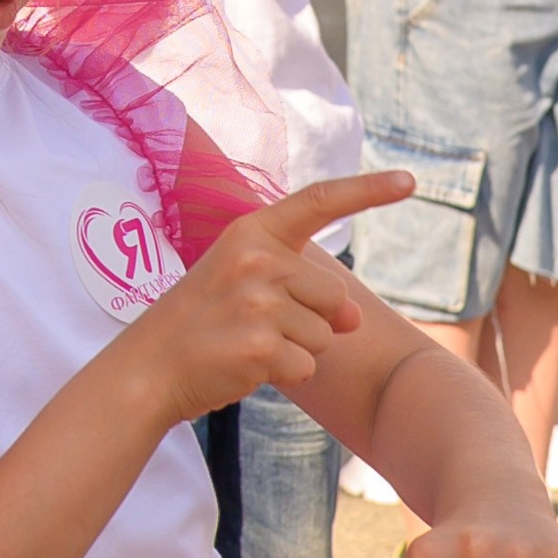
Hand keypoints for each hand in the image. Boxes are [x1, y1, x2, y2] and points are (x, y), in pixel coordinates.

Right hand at [130, 173, 412, 423]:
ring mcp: (258, 303)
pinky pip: (308, 367)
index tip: (409, 181)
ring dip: (296, 350)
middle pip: (334, 293)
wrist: (148, 368)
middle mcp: (256, 260)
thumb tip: (355, 320)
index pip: (318, 202)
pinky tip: (245, 367)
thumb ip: (303, 289)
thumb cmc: (201, 324)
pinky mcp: (261, 347)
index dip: (367, 190)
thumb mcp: (244, 285)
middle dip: (313, 320)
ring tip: (246, 344)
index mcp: (250, 233)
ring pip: (324, 335)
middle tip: (257, 326)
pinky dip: (286, 376)